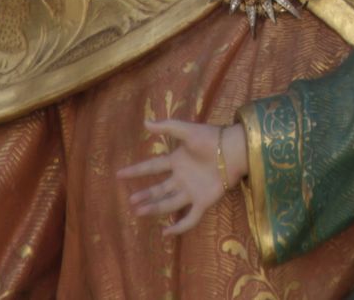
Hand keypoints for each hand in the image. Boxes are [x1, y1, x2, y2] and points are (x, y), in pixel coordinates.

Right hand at [118, 119, 241, 234]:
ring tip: (139, 211)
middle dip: (145, 195)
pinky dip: (179, 227)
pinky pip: (189, 218)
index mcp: (176, 161)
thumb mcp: (187, 131)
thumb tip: (145, 122)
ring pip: (168, 203)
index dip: (136, 170)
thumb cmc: (211, 138)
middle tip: (131, 200)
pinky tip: (167, 232)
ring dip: (154, 208)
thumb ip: (167, 127)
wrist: (234, 150)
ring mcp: (192, 191)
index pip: (152, 167)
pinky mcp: (203, 201)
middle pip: (159, 189)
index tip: (119, 174)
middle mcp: (181, 178)